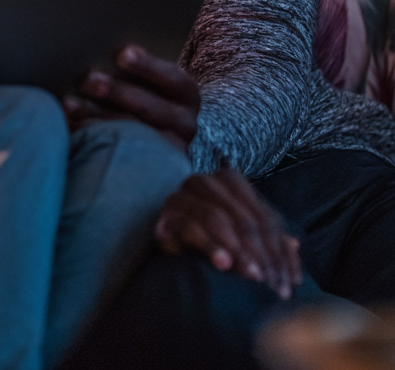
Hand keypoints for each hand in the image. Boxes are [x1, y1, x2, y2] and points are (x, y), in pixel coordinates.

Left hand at [63, 44, 199, 152]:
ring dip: (96, 117)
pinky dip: (91, 138)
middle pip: (149, 107)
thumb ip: (134, 68)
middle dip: (116, 92)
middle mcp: (184, 124)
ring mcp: (168, 150)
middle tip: (88, 80)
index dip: (148, 65)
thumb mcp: (152, 82)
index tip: (122, 53)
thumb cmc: (147, 95)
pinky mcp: (149, 169)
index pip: (171, 78)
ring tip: (69, 104)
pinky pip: (118, 155)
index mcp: (186, 94)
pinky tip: (69, 126)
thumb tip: (100, 47)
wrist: (163, 138)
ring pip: (131, 134)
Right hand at [155, 167, 301, 298]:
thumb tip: (296, 245)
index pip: (263, 217)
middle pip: (243, 219)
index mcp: (230, 180)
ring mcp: (183, 195)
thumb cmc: (215, 236)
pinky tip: (223, 264)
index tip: (289, 283)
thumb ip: (271, 240)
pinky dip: (210, 246)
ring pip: (217, 220)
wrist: (172, 240)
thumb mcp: (247, 236)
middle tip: (270, 283)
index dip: (279, 251)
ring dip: (238, 250)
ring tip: (252, 276)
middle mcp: (205, 181)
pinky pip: (190, 228)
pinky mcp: (165, 214)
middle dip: (261, 254)